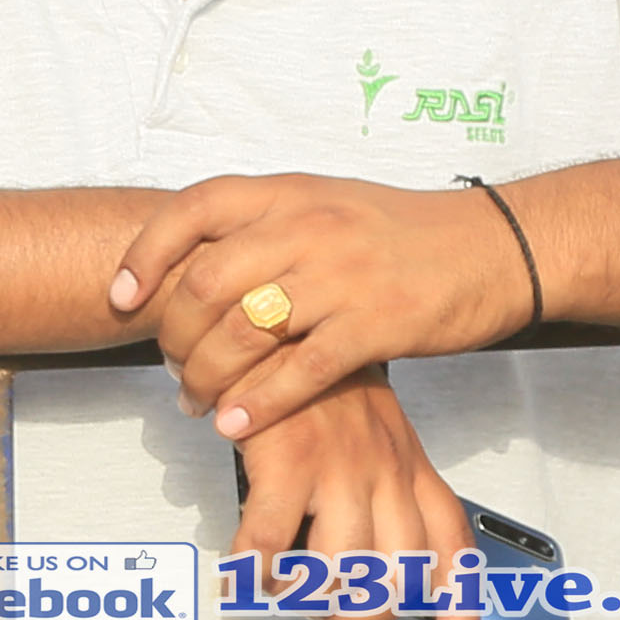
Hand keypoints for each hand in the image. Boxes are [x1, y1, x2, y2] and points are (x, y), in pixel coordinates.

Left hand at [113, 173, 538, 439]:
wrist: (496, 248)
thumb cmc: (405, 234)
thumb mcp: (327, 206)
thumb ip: (265, 228)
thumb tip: (193, 265)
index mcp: (291, 193)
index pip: (194, 209)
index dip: (145, 254)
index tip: (123, 298)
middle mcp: (309, 227)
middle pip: (206, 283)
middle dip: (174, 336)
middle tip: (171, 368)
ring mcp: (343, 275)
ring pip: (243, 332)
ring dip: (207, 378)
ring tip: (197, 402)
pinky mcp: (377, 324)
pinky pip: (299, 372)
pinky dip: (259, 404)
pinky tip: (237, 425)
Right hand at [225, 372, 483, 619]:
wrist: (280, 320)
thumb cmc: (320, 385)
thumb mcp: (376, 435)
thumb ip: (386, 492)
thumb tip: (379, 556)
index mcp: (411, 470)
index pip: (451, 549)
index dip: (460, 608)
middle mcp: (385, 474)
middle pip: (397, 578)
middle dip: (359, 616)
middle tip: (324, 612)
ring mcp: (341, 469)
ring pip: (343, 572)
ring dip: (307, 599)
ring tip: (281, 591)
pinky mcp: (289, 462)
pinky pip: (274, 543)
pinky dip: (256, 572)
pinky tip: (244, 573)